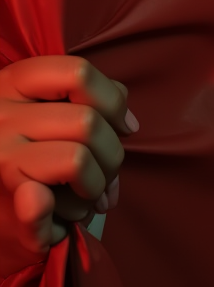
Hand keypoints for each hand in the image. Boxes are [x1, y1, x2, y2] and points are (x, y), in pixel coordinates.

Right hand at [0, 56, 137, 277]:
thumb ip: (90, 101)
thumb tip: (127, 124)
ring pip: (78, 159)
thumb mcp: (50, 110)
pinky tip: (71, 214)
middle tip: (106, 173)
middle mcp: (0, 115)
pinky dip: (72, 209)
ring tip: (88, 194)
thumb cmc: (33, 150)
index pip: (78, 73)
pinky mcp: (3, 198)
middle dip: (112, 155)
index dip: (113, 102)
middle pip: (87, 122)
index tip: (122, 126)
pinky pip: (51, 201)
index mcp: (14, 83)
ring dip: (97, 185)